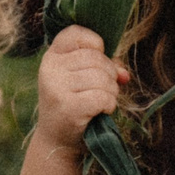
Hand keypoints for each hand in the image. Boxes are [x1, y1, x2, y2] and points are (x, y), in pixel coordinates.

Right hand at [32, 26, 128, 149]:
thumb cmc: (74, 105)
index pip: (76, 33)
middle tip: (104, 90)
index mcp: (52, 56)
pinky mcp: (67, 107)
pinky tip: (102, 111)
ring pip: (101, 78)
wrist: (57, 141)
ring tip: (102, 102)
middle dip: (109, 75)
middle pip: (96, 58)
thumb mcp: (83, 80)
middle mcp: (50, 68)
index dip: (96, 44)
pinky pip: (102, 97)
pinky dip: (109, 105)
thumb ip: (104, 67)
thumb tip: (124, 74)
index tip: (97, 62)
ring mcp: (56, 87)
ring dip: (111, 92)